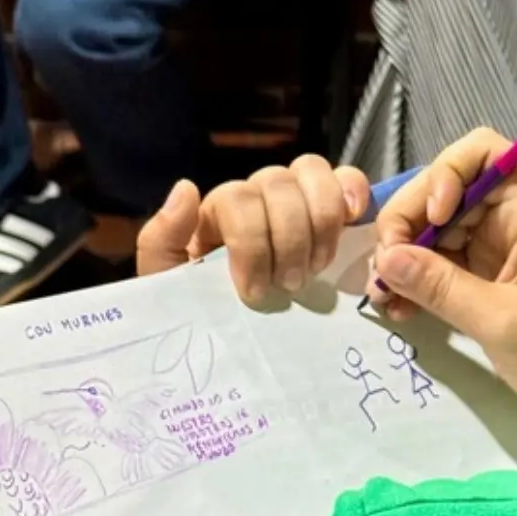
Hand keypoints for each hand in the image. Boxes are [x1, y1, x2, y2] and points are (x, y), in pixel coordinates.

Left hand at [136, 157, 370, 307]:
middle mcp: (260, 194)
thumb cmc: (207, 312)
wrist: (239, 342)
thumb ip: (163, 240)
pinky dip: (353, 191)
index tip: (253, 291)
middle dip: (288, 239)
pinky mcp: (336, 209)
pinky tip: (353, 220)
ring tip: (318, 267)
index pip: (237, 198)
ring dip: (321, 222)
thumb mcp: (170, 287)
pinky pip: (347, 178)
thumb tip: (185, 188)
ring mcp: (299, 197)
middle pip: (278, 184)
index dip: (250, 243)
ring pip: (313, 173)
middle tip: (290, 286)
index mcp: (219, 210)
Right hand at [367, 128, 516, 430]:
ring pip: (435, 226)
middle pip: (445, 188)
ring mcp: (495, 244)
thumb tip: (386, 259)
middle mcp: (510, 217)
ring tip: (384, 295)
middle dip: (409, 222)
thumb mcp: (498, 321)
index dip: (446, 174)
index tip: (431, 219)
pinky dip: (417, 277)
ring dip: (405, 255)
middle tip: (386, 269)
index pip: (481, 153)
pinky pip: (440, 259)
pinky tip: (397, 307)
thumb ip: (440, 286)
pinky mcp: (484, 272)